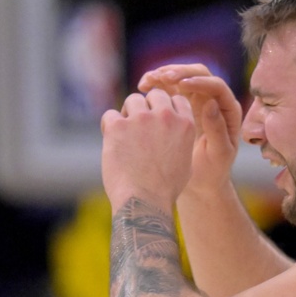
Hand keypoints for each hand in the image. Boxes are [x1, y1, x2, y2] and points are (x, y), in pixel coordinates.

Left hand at [100, 88, 195, 211]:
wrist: (145, 201)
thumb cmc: (165, 188)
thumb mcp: (186, 161)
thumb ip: (181, 139)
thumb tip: (171, 130)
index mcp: (185, 125)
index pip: (177, 99)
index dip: (166, 107)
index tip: (158, 119)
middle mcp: (165, 117)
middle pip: (155, 95)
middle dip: (147, 106)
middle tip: (139, 125)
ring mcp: (141, 119)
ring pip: (132, 100)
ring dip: (127, 113)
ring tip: (124, 134)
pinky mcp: (118, 126)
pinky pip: (110, 115)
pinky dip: (109, 126)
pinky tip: (111, 142)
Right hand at [138, 64, 243, 192]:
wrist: (201, 183)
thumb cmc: (213, 171)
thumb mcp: (218, 154)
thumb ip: (217, 130)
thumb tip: (210, 103)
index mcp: (228, 111)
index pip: (217, 86)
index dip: (199, 82)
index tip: (180, 84)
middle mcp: (215, 101)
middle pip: (199, 75)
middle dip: (180, 72)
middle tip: (161, 77)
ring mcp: (197, 101)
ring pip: (182, 78)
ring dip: (165, 74)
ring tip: (147, 80)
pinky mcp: (181, 106)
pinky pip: (170, 88)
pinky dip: (157, 84)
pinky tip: (143, 86)